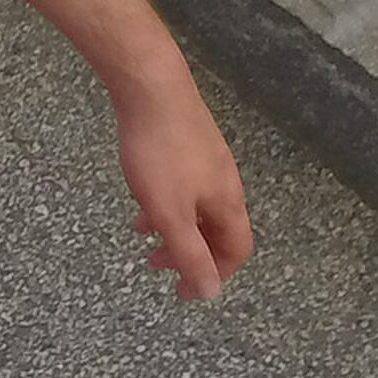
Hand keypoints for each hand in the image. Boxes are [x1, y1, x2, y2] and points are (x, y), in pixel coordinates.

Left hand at [113, 72, 254, 302]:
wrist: (150, 85)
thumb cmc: (160, 153)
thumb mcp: (171, 213)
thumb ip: (190, 254)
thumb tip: (211, 292)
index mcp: (228, 201)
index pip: (236, 250)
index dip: (215, 275)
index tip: (185, 290)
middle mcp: (225, 180)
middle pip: (216, 230)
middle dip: (189, 252)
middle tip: (156, 265)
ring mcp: (207, 157)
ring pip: (196, 206)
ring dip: (173, 226)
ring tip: (142, 233)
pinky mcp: (188, 140)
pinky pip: (182, 184)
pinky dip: (164, 199)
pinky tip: (140, 194)